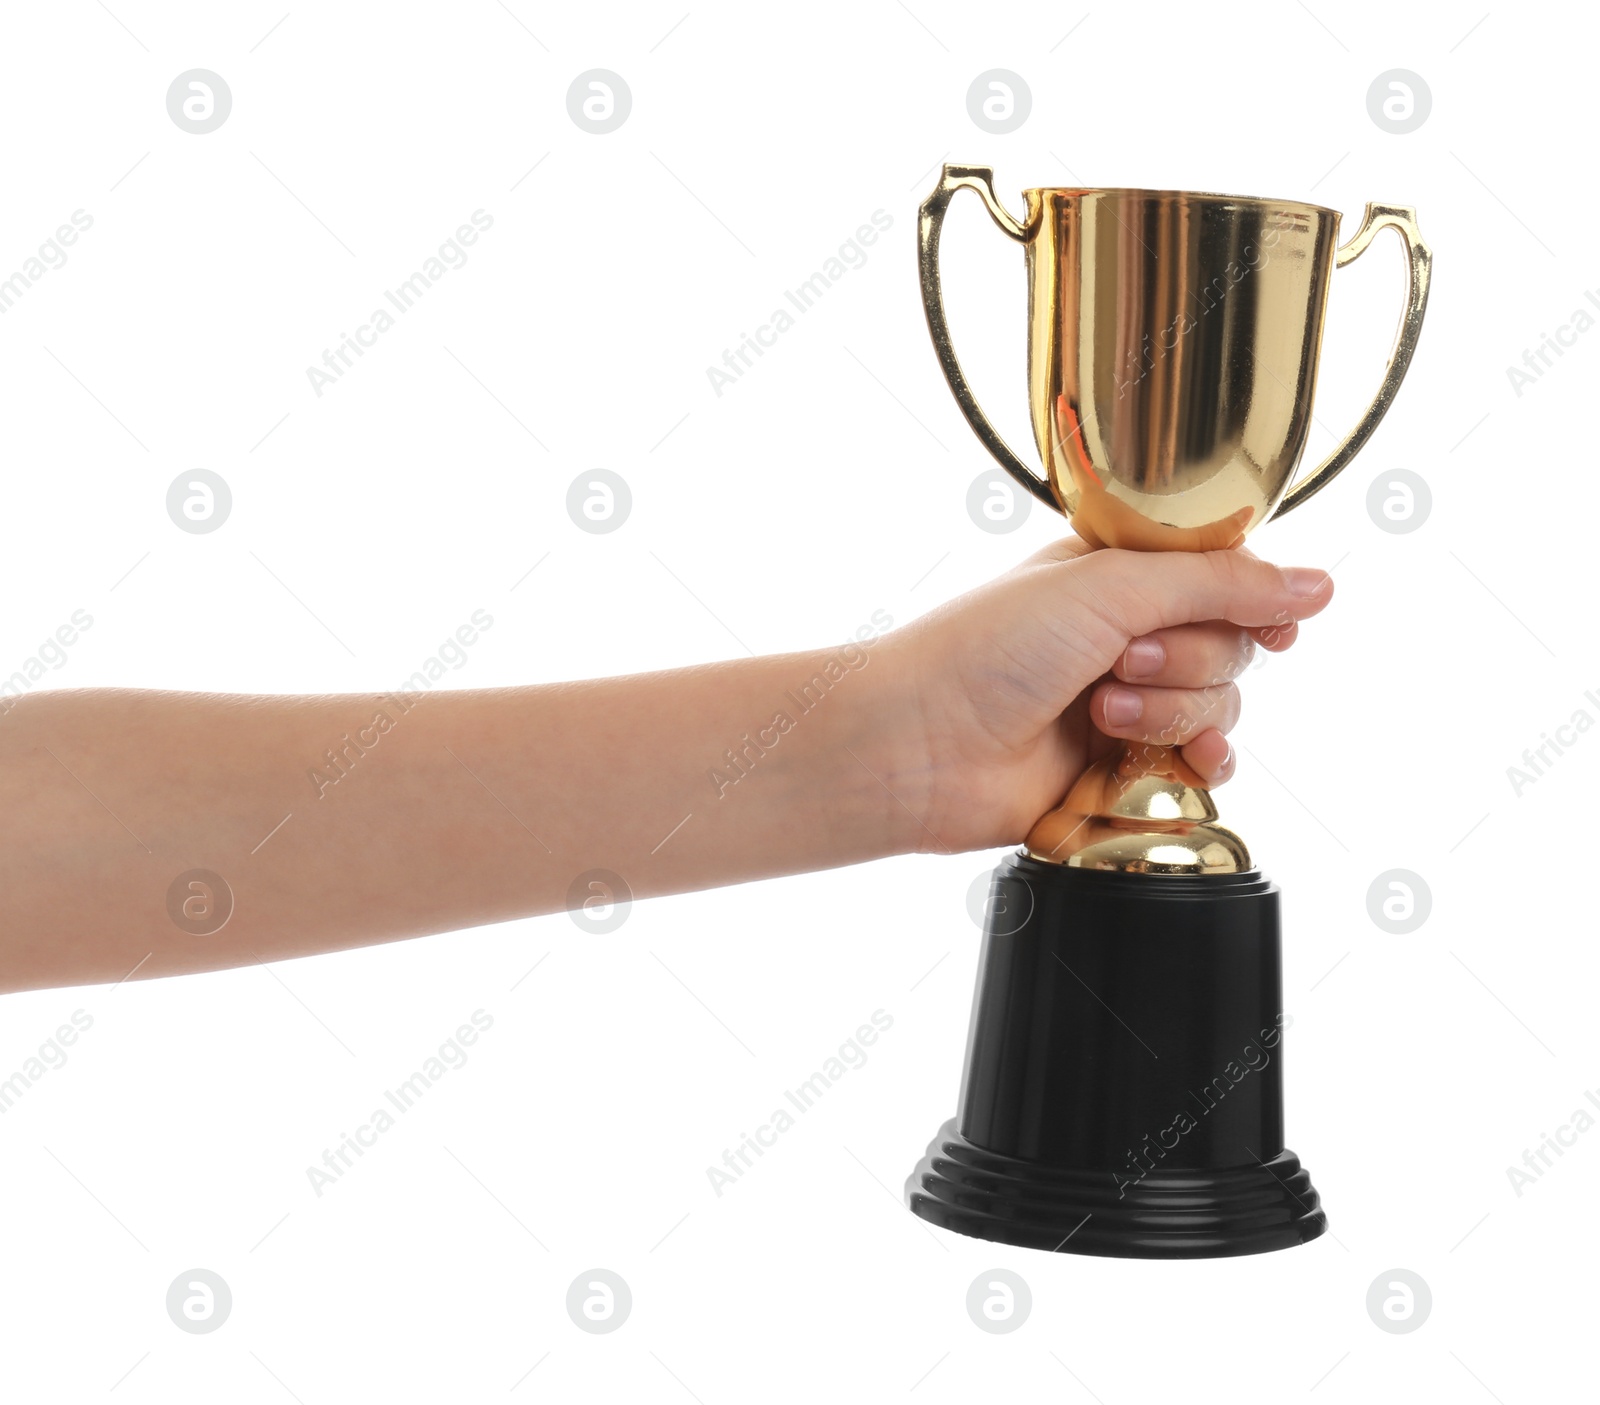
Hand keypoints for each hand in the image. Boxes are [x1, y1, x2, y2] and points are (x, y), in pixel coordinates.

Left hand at [874, 537, 1334, 853]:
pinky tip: (1178, 766)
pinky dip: (1196, 765)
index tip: (1272, 624)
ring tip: (1102, 716)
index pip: (1223, 576)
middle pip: (1230, 645)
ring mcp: (1122, 703)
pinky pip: (1198, 768)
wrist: (920, 745)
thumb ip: (1219, 583)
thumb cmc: (986, 650)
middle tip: (1120, 663)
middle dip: (1188, 660)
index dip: (1254, 600)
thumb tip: (1317, 584)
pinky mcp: (1118, 769)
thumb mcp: (1108, 587)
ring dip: (1172, 713)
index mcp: (1116, 573)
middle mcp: (1123, 633)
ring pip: (1217, 707)